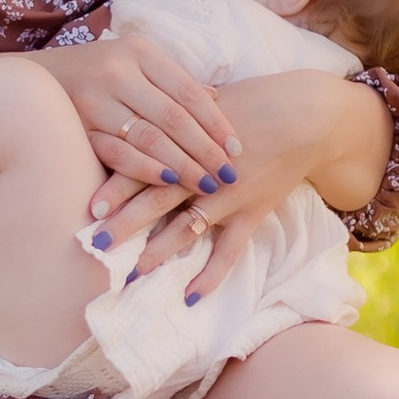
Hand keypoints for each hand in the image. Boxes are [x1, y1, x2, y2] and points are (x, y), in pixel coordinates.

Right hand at [47, 33, 242, 210]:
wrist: (27, 82)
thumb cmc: (94, 73)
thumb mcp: (134, 63)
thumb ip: (171, 82)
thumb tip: (216, 100)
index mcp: (139, 51)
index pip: (188, 91)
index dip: (216, 122)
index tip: (237, 149)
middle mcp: (117, 72)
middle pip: (173, 117)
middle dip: (205, 150)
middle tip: (228, 175)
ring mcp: (94, 100)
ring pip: (149, 137)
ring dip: (182, 165)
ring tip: (206, 185)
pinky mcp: (77, 128)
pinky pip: (117, 153)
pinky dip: (144, 170)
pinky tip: (166, 183)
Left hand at [90, 72, 394, 296]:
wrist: (308, 114)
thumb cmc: (254, 100)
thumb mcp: (207, 100)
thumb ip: (170, 114)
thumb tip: (131, 109)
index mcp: (188, 140)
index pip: (146, 164)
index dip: (117, 186)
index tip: (89, 206)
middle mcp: (205, 171)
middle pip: (157, 199)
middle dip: (125, 224)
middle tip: (95, 244)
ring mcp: (229, 195)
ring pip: (188, 229)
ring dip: (159, 253)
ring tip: (131, 275)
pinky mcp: (252, 213)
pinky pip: (230, 251)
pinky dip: (211, 276)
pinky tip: (189, 298)